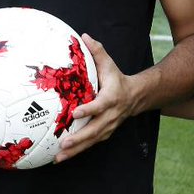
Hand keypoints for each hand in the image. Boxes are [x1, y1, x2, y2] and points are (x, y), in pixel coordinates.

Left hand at [55, 34, 139, 162]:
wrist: (135, 97)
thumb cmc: (116, 78)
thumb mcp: (109, 64)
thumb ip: (97, 51)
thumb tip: (83, 36)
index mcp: (111, 98)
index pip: (99, 105)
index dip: (88, 110)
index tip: (75, 113)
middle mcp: (110, 116)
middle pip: (94, 130)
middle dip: (79, 139)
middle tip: (63, 144)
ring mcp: (108, 127)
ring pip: (91, 141)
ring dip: (76, 150)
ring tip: (58, 157)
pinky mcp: (104, 134)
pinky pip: (90, 144)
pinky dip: (77, 152)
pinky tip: (62, 157)